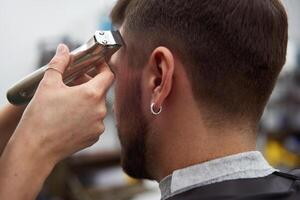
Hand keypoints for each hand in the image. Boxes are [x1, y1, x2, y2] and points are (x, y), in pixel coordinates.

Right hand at [0, 44, 113, 199]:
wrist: (36, 148)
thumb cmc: (41, 116)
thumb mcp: (48, 84)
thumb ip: (59, 63)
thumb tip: (64, 49)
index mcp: (92, 94)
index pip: (108, 75)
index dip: (103, 67)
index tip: (95, 65)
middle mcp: (100, 110)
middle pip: (101, 90)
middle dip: (90, 84)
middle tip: (74, 82)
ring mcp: (99, 125)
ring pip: (98, 106)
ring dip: (88, 101)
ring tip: (70, 101)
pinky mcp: (95, 137)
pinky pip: (95, 121)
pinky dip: (87, 116)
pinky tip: (71, 117)